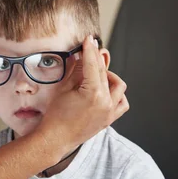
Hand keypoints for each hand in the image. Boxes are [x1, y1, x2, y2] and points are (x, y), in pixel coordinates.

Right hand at [35, 35, 128, 152]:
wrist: (55, 139)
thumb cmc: (56, 116)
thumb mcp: (64, 89)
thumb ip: (76, 71)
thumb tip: (82, 56)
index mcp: (93, 94)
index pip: (93, 65)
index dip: (90, 50)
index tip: (89, 39)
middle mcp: (106, 102)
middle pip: (105, 73)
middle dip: (97, 60)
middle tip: (89, 52)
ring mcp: (110, 112)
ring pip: (118, 86)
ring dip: (109, 77)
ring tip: (97, 75)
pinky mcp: (109, 119)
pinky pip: (122, 102)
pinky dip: (117, 94)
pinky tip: (106, 90)